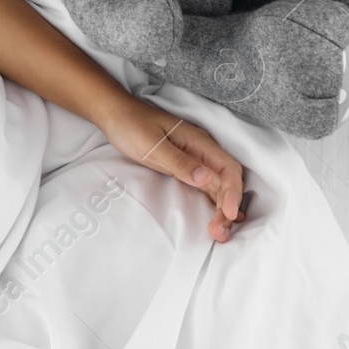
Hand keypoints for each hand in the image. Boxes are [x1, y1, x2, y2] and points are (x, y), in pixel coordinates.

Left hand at [100, 97, 246, 242]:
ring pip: (218, 188)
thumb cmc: (131, 125)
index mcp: (199, 142)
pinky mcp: (184, 168)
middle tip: (220, 233)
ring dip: (221, 210)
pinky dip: (213, 204)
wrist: (115, 115)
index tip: (229, 214)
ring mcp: (194, 161)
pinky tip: (217, 219)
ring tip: (219, 234)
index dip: (233, 192)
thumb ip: (178, 162)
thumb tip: (207, 178)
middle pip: (226, 181)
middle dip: (228, 207)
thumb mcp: (151, 144)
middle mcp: (202, 152)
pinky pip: (206, 188)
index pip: (228, 168)